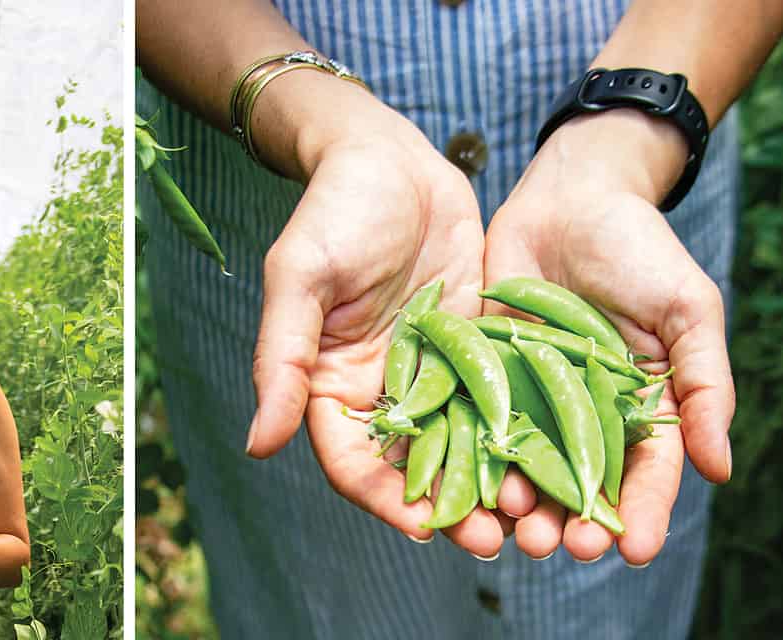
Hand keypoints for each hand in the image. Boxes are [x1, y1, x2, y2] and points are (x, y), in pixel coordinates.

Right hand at [244, 79, 530, 557]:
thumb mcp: (299, 280)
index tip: (427, 526)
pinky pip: (501, 396)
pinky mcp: (477, 345)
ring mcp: (433, 370)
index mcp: (331, 385)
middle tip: (495, 539)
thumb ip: (281, 361)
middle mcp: (382, 389)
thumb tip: (258, 444)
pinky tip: (560, 453)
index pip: (354, 462)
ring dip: (494, 480)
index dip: (386, 499)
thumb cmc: (332, 212)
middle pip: (415, 465)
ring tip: (535, 514)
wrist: (389, 157)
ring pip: (464, 441)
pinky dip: (525, 430)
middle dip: (452, 505)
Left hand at [483, 110, 733, 564]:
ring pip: (521, 460)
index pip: (642, 472)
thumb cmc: (640, 248)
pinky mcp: (481, 369)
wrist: (570, 196)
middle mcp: (580, 409)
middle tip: (550, 548)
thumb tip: (719, 469)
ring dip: (514, 499)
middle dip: (565, 518)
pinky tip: (460, 481)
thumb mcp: (686, 310)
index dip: (636, 511)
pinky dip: (467, 452)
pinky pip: (472, 418)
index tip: (628, 549)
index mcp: (637, 405)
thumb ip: (703, 386)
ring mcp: (528, 392)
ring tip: (506, 529)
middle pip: (574, 479)